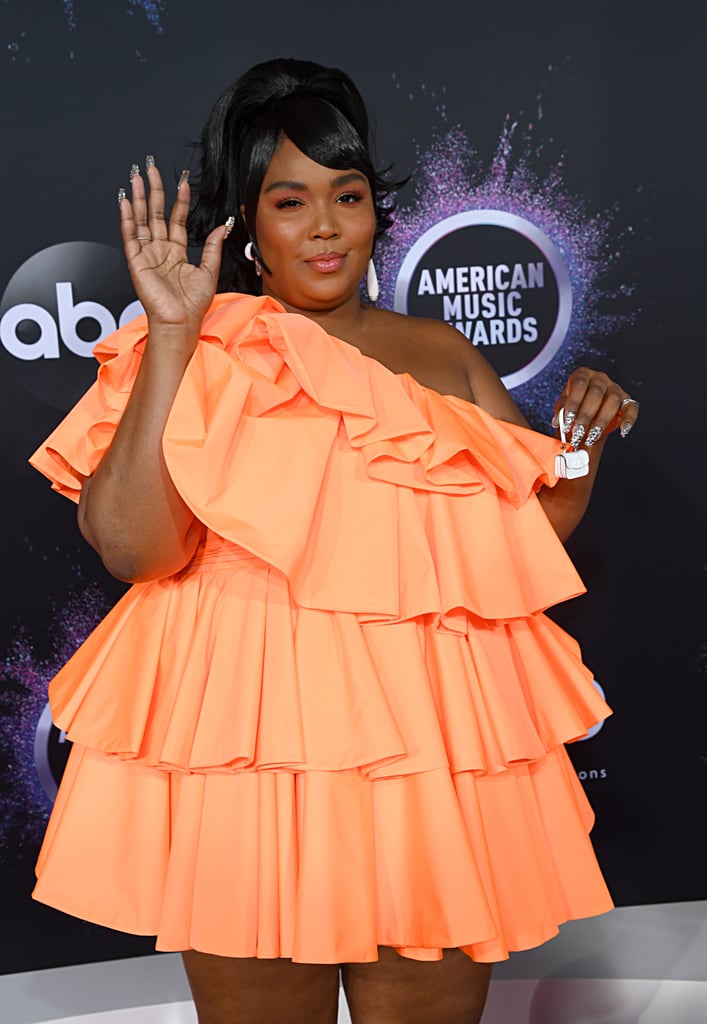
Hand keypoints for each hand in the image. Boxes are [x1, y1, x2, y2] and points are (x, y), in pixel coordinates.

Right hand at [118, 158, 232, 337]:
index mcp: (176, 253)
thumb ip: (213, 247)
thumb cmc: (193, 306)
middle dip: (153, 190)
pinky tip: (125, 201)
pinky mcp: (136, 262)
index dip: (179, 200)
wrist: (181, 322)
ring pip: (140, 220)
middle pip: (154, 214)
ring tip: (136, 177)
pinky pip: (129, 236)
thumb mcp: (209, 271)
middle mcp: (160, 252)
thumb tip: (221, 226)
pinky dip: (126, 218)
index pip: (176, 219)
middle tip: (151, 169)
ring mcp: (147, 255)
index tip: (182, 182)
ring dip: (138, 198)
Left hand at [552, 368, 639, 447]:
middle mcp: (600, 378)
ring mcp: (615, 388)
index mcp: (582, 375)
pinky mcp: (627, 399)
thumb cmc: (572, 409)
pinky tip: (623, 431)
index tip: (567, 422)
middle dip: (586, 416)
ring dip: (602, 421)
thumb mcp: (563, 408)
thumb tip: (558, 421)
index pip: (579, 384)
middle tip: (578, 433)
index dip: (573, 403)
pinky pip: (631, 408)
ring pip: (613, 400)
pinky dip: (629, 420)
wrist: (584, 416)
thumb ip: (561, 412)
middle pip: (596, 393)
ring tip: (592, 436)